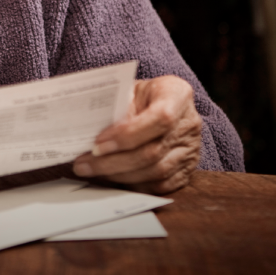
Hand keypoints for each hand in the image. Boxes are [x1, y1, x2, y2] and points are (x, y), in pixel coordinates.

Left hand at [72, 75, 202, 194]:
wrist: (162, 103)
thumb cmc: (141, 95)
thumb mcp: (129, 90)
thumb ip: (117, 108)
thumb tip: (91, 134)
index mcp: (177, 94)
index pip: (160, 118)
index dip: (128, 135)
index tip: (98, 144)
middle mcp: (189, 124)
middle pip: (153, 151)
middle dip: (113, 162)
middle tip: (85, 163)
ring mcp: (191, 150)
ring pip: (155, 172)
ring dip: (118, 175)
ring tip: (92, 170)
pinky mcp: (187, 170)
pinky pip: (160, 185)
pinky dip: (133, 184)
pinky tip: (112, 178)